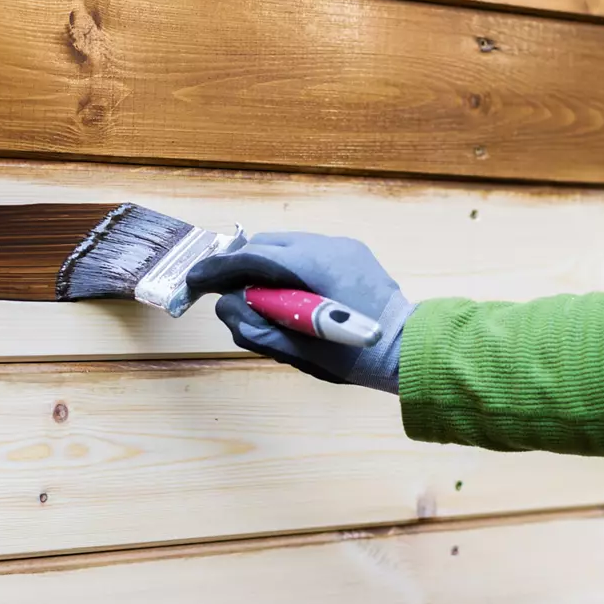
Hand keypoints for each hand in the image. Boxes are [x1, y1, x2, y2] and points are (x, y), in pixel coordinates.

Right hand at [185, 232, 414, 391]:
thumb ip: (255, 326)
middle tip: (225, 291)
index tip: (195, 280)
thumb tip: (226, 304)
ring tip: (262, 298)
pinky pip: (307, 253)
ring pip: (286, 246)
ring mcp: (341, 246)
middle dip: (241, 266)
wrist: (409, 349)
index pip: (251, 258)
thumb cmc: (355, 358)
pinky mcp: (352, 253)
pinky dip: (290, 269)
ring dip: (266, 267)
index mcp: (311, 267)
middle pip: (265, 245)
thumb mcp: (297, 351)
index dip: (218, 269)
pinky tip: (293, 294)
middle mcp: (326, 246)